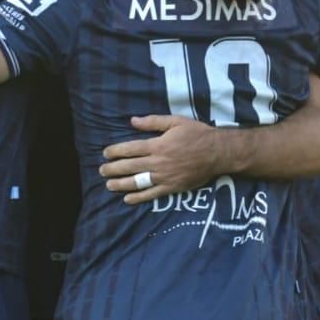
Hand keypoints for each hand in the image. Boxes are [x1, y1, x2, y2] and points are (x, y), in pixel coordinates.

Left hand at [99, 114, 226, 204]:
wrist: (218, 153)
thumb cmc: (197, 134)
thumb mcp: (176, 122)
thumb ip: (153, 122)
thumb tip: (132, 120)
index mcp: (158, 145)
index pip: (131, 149)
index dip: (116, 151)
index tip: (105, 153)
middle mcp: (158, 162)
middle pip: (130, 167)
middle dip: (113, 169)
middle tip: (102, 171)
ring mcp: (165, 176)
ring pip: (138, 182)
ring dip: (121, 184)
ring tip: (109, 185)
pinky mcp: (173, 187)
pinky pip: (152, 194)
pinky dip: (139, 197)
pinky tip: (127, 199)